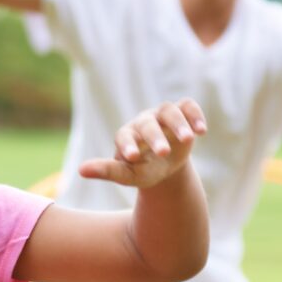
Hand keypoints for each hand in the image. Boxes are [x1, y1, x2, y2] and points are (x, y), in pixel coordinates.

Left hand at [79, 99, 206, 187]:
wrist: (165, 165)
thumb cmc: (142, 170)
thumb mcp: (127, 175)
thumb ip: (107, 171)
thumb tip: (80, 171)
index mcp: (126, 136)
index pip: (124, 136)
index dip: (128, 145)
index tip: (133, 157)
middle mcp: (143, 122)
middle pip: (148, 124)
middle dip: (155, 137)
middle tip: (163, 153)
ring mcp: (163, 115)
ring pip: (169, 111)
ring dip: (179, 124)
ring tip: (189, 139)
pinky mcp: (182, 113)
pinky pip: (188, 106)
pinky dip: (195, 115)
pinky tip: (202, 130)